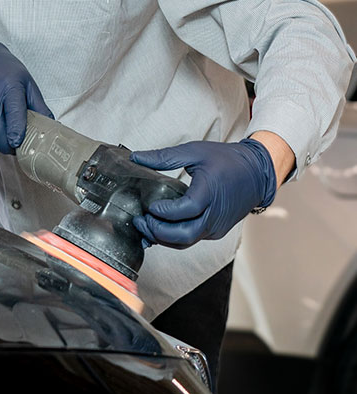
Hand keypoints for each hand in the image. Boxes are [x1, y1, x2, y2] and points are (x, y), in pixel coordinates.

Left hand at [129, 139, 276, 247]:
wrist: (256, 173)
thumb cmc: (226, 160)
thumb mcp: (193, 151)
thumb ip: (164, 157)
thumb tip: (136, 157)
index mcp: (210, 192)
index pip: (186, 209)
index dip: (165, 211)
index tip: (150, 205)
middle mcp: (215, 214)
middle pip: (184, 234)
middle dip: (158, 231)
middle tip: (140, 220)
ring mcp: (216, 226)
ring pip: (187, 241)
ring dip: (163, 238)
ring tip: (145, 226)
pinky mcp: (216, 231)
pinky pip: (193, 239)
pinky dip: (174, 237)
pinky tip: (160, 228)